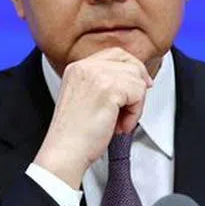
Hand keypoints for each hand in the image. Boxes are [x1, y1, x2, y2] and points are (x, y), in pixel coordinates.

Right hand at [32, 47, 153, 189]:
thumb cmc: (74, 134)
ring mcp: (96, 75)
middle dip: (138, 83)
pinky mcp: (109, 88)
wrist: (65, 151)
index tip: (139, 85)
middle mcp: (85, 66)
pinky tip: (120, 125)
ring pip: (137, 79)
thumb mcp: (85, 99)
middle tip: (135, 104)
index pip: (114, 54)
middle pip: (129, 61)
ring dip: (135, 104)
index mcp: (77, 67)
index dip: (131, 69)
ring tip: (120, 122)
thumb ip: (102, 84)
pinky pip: (138, 93)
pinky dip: (135, 113)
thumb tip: (133, 80)